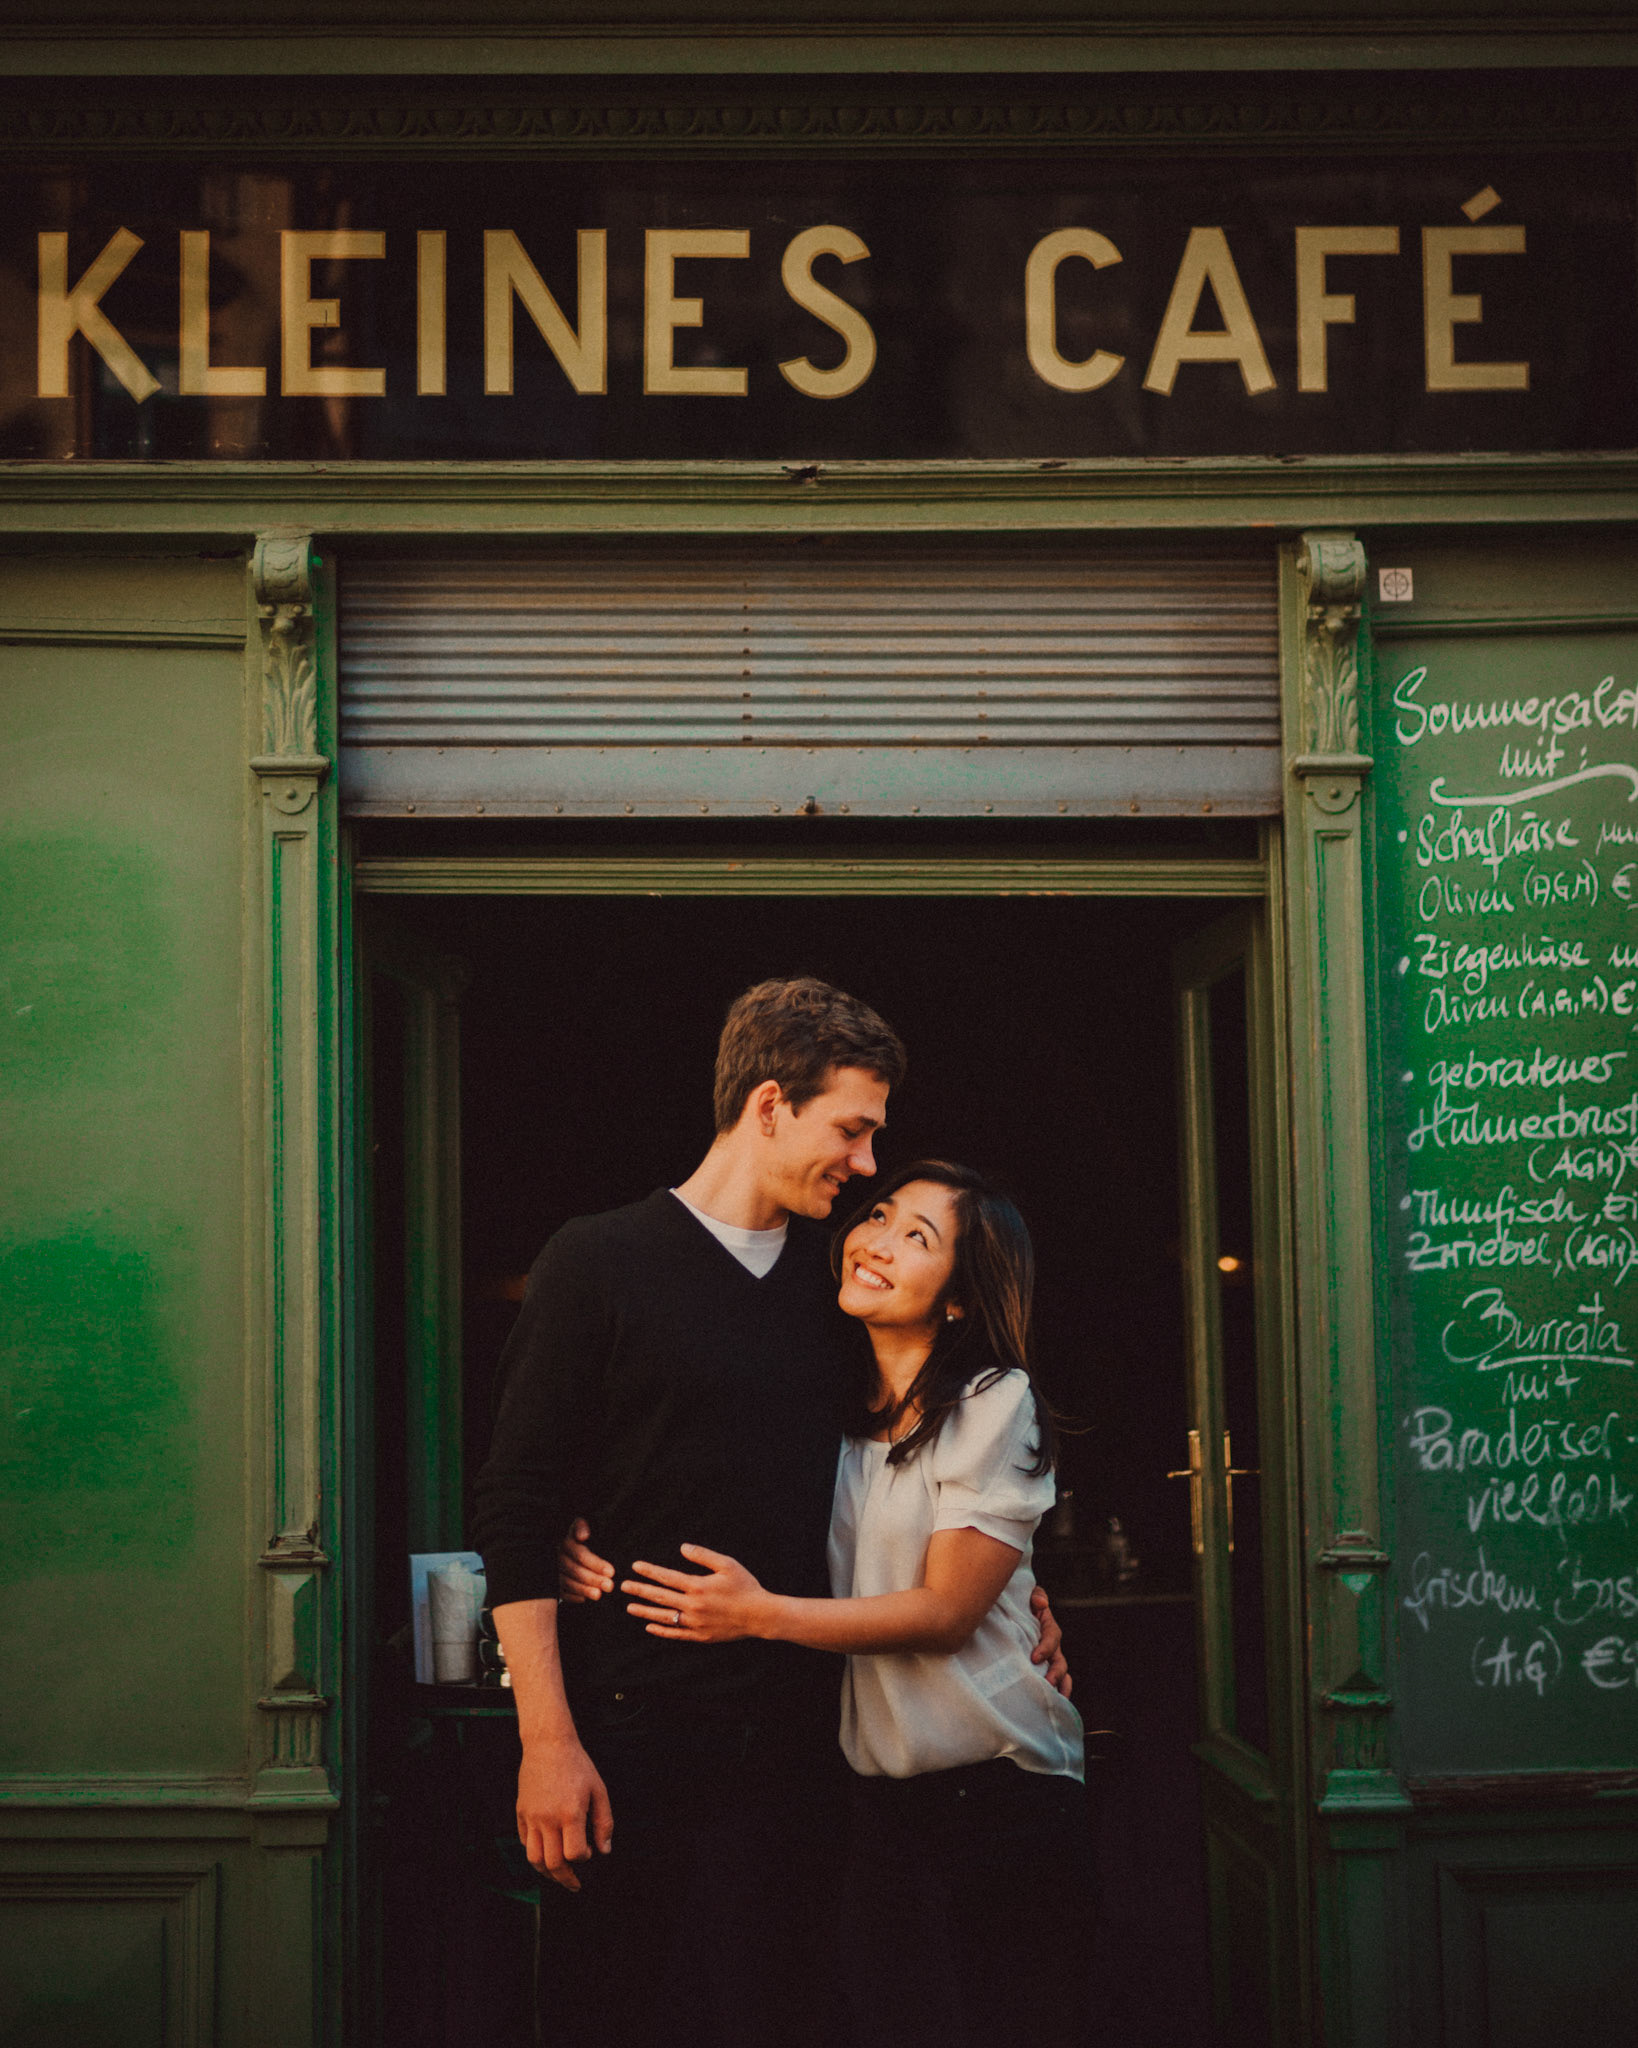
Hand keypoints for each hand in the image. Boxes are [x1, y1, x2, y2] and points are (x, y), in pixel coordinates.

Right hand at [516, 1735, 612, 1891]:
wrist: (548, 1744)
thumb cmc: (577, 1765)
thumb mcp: (598, 1790)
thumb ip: (603, 1822)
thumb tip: (604, 1850)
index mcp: (570, 1813)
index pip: (574, 1854)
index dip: (582, 1859)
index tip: (587, 1853)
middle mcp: (548, 1819)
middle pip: (552, 1863)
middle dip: (565, 1878)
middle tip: (574, 1884)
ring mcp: (531, 1817)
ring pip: (534, 1859)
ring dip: (546, 1873)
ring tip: (557, 1875)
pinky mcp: (521, 1812)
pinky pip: (524, 1842)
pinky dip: (534, 1854)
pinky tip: (545, 1853)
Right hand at [558, 1518, 614, 1603]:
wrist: (571, 1544)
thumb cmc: (581, 1535)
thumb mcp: (582, 1526)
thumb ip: (582, 1527)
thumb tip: (583, 1535)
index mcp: (566, 1542)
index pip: (580, 1555)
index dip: (596, 1564)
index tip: (611, 1572)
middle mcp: (558, 1557)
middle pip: (575, 1570)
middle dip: (594, 1579)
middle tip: (610, 1586)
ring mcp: (554, 1571)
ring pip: (568, 1583)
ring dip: (585, 1590)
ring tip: (599, 1595)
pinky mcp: (553, 1583)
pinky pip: (561, 1593)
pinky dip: (573, 1597)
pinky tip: (584, 1599)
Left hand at [622, 1544, 771, 1642]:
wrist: (760, 1615)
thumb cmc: (745, 1586)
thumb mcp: (727, 1564)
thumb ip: (703, 1555)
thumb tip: (682, 1547)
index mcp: (698, 1587)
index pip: (667, 1578)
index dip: (650, 1571)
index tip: (635, 1566)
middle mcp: (693, 1606)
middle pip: (660, 1597)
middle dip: (640, 1590)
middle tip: (623, 1586)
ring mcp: (695, 1623)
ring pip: (664, 1617)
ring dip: (645, 1611)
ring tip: (630, 1607)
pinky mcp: (700, 1636)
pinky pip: (675, 1634)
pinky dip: (661, 1630)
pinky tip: (650, 1626)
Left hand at [1030, 1584, 1072, 1697]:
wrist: (1010, 1612)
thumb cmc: (1020, 1602)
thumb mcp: (1028, 1594)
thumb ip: (1036, 1595)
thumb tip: (1041, 1603)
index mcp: (1048, 1626)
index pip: (1053, 1637)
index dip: (1046, 1648)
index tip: (1035, 1658)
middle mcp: (1051, 1645)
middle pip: (1060, 1660)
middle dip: (1056, 1673)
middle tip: (1048, 1681)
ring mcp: (1047, 1659)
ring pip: (1061, 1674)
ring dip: (1060, 1686)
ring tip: (1057, 1699)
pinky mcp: (1040, 1669)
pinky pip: (1054, 1682)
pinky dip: (1056, 1692)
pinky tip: (1052, 1705)